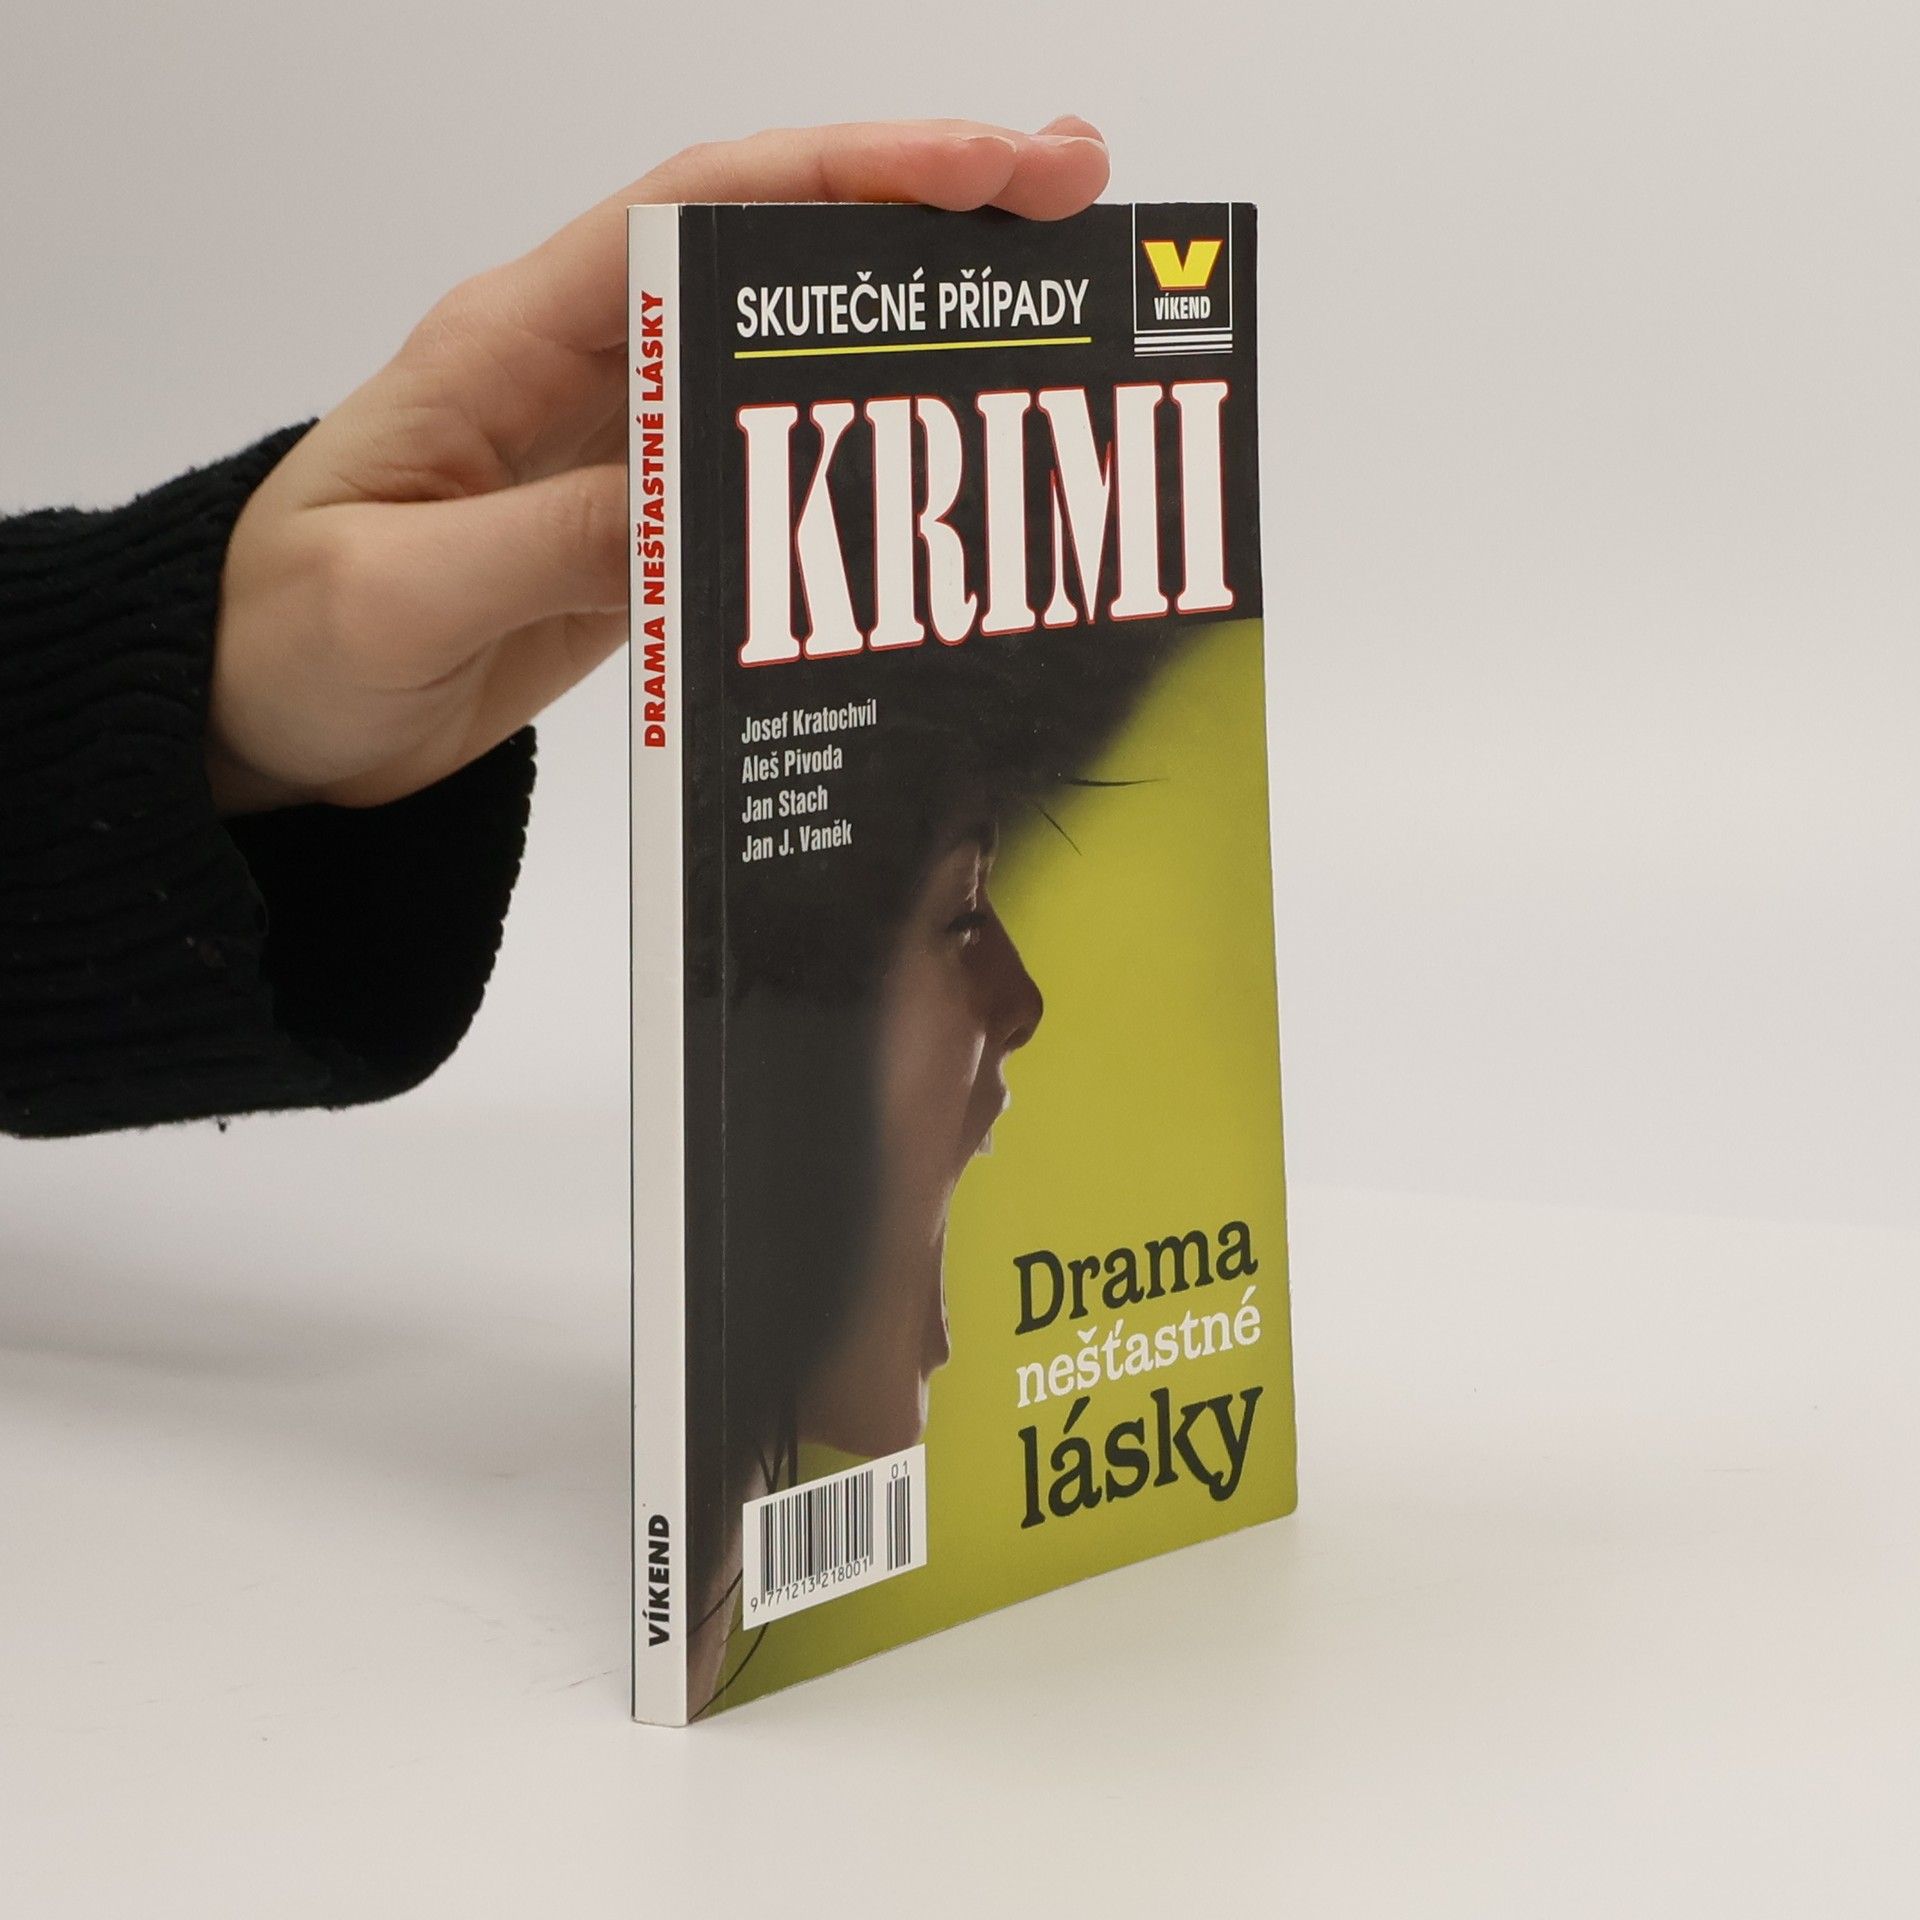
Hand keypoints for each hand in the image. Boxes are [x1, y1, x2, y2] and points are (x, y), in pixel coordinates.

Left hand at [208, 116, 1109, 813]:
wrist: (262, 715)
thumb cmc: (288, 635)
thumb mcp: (402, 592)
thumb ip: (548, 541)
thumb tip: (699, 504)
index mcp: (515, 338)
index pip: (698, 211)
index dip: (847, 173)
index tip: (983, 168)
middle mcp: (583, 368)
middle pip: (771, 253)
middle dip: (922, 215)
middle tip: (1072, 207)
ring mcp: (621, 446)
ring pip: (787, 355)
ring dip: (910, 328)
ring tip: (1044, 314)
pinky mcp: (638, 525)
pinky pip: (768, 469)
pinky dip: (860, 447)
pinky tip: (944, 457)